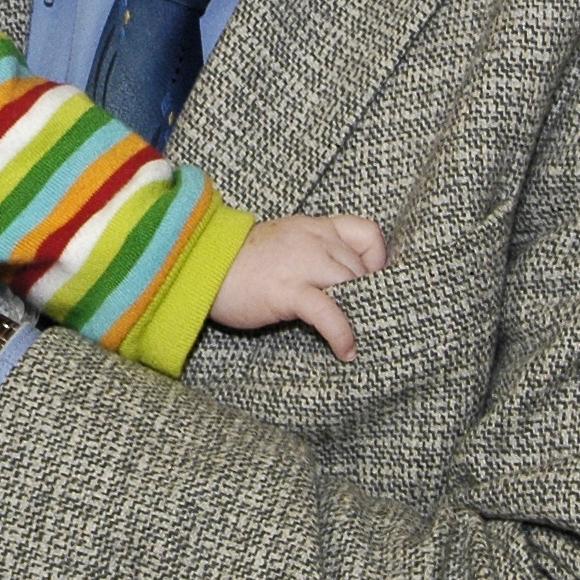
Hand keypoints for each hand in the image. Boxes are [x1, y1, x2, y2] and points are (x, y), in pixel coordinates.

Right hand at [211, 215, 388, 358]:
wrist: (201, 265)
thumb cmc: (240, 262)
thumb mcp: (284, 244)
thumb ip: (313, 252)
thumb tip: (341, 282)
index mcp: (314, 227)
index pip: (367, 233)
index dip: (378, 261)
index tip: (372, 284)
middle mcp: (314, 241)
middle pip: (362, 268)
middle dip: (368, 296)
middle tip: (366, 320)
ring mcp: (302, 264)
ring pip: (352, 286)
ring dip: (362, 315)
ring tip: (360, 338)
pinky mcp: (288, 291)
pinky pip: (330, 313)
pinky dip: (343, 335)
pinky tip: (346, 351)